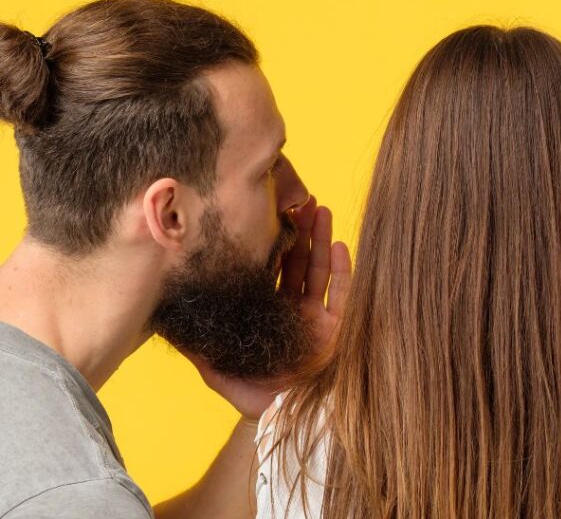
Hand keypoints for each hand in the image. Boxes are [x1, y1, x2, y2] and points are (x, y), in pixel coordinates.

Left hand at [183, 195, 351, 421]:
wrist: (285, 416)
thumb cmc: (251, 393)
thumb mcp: (214, 363)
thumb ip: (194, 340)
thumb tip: (162, 315)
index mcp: (267, 313)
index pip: (269, 271)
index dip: (270, 244)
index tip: (267, 215)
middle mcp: (294, 311)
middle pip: (297, 263)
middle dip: (299, 232)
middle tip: (299, 201)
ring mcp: (318, 318)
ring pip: (320, 270)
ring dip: (321, 240)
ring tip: (319, 210)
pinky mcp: (339, 327)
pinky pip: (343, 293)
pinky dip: (343, 269)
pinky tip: (340, 244)